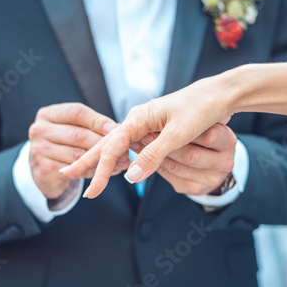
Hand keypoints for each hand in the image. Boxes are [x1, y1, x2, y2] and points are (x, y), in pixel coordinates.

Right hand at [28, 103, 129, 198]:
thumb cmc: (65, 144)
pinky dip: (92, 171)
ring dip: (101, 160)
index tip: (116, 129)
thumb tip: (119, 128)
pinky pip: (75, 170)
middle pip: (78, 134)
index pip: (77, 112)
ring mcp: (39, 150)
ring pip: (78, 154)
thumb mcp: (74, 129)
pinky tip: (104, 172)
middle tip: (125, 150)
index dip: (98, 121)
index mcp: (48, 114)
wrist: (45, 170)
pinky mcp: (44, 169)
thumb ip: (92, 126)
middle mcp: (39, 130)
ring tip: (120, 163)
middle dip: (104, 143)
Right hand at [61, 77, 233, 197]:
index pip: (112, 147)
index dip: (100, 170)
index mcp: (139, 117)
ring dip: (101, 159)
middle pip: (107, 143)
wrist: (220, 95)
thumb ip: (154, 155)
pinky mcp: (155, 129)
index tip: (92, 191)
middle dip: (88, 160)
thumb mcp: (179, 134)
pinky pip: (132, 145)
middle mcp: (138, 119)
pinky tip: (117, 163)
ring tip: (83, 171)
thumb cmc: (201, 109)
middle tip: (66, 174)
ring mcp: (146, 124)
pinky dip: (120, 156)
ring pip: (118, 144)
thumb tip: (131, 176)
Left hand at [132, 124, 235, 195]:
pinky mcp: (197, 189)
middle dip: (162, 145)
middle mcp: (224, 162)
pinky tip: (147, 159)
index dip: (181, 131)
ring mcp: (212, 179)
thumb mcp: (199, 122)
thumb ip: (184, 120)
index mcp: (228, 141)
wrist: (209, 155)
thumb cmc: (200, 130)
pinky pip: (172, 178)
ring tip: (139, 145)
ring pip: (177, 168)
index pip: (209, 136)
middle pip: (190, 155)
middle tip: (142, 136)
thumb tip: (153, 122)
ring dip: (155, 157)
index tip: (158, 124)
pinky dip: (157, 167)